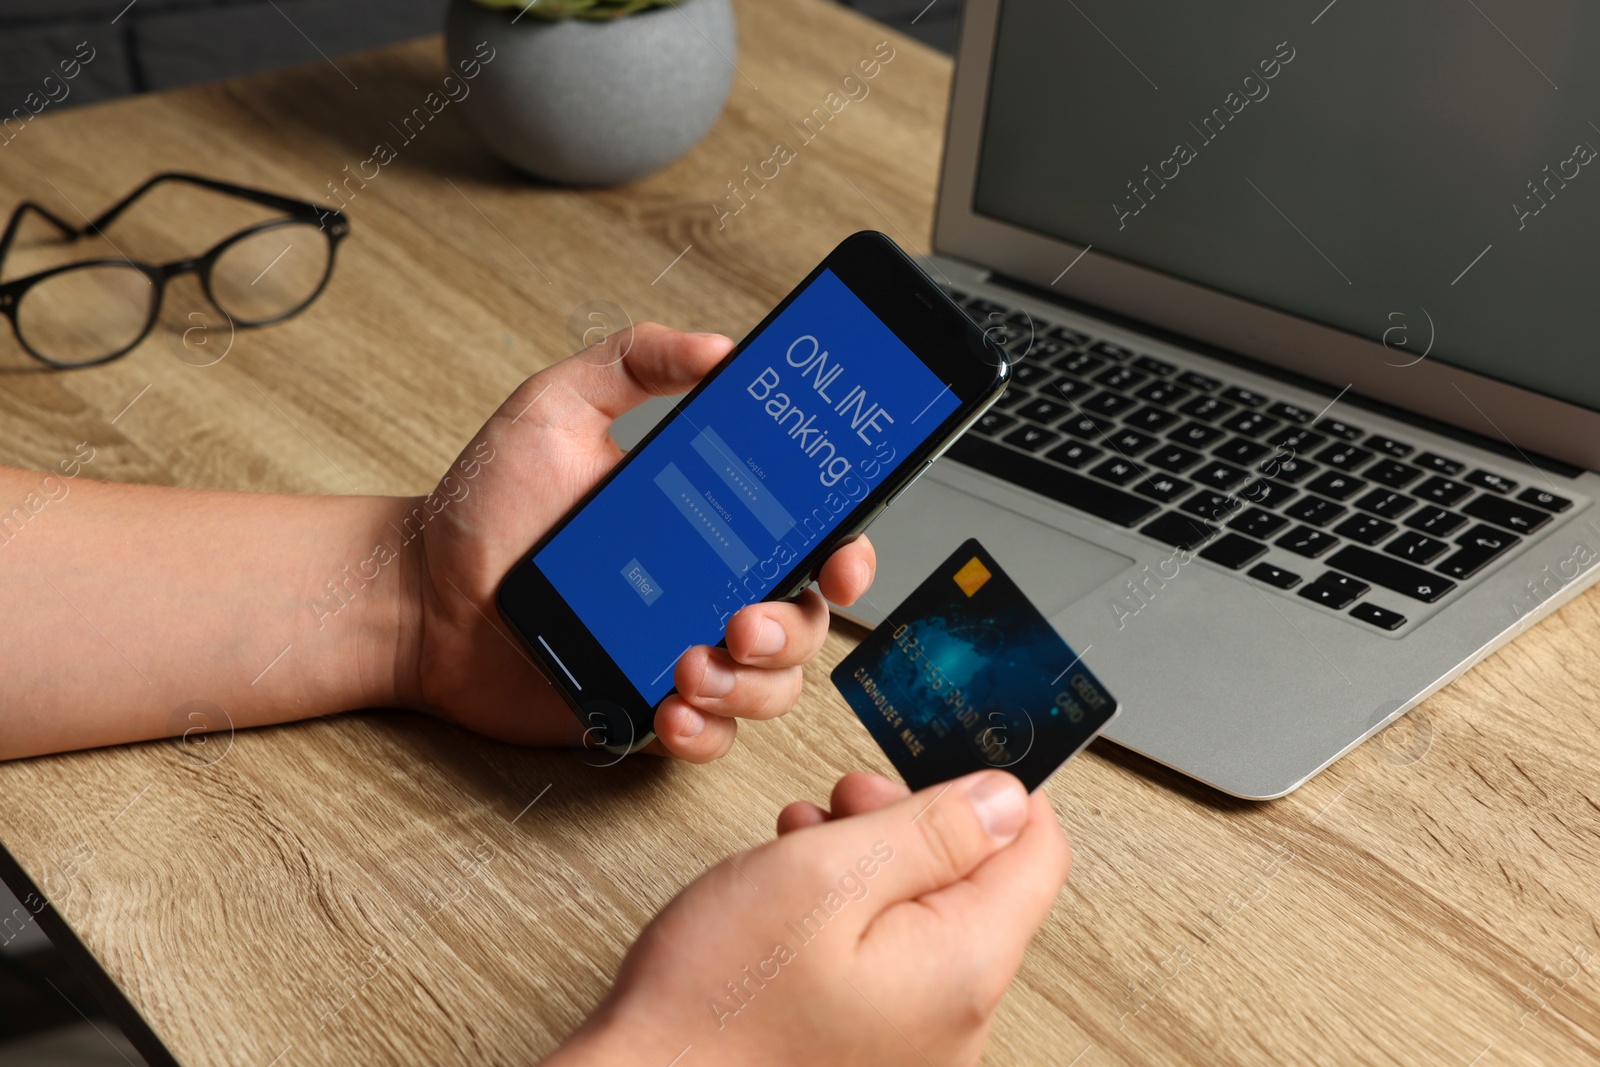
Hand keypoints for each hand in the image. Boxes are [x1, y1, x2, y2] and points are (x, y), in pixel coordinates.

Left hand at [404, 323, 876, 760]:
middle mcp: (709, 587)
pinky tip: (672, 712)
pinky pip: (711, 737)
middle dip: (794, 628)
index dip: (847, 550)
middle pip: (805, 619)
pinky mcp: (647, 710)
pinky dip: (705, 733)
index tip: (842, 556)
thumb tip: (718, 346)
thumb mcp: (556, 407)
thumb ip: (633, 359)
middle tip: (741, 621)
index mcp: (712, 521)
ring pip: (770, 686)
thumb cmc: (487, 505)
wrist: (421, 593)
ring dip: (749, 684)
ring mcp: (682, 651)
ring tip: (688, 669)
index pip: (808, 535)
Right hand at [543, 771, 1071, 1066]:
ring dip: (873, 865)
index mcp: (963, 967)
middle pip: (979, 886)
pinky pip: (890, 969)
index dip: (999, 790)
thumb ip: (930, 832)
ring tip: (803, 846)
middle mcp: (957, 1020)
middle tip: (846, 800)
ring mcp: (915, 1049)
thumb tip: (1006, 799)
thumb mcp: (822, 876)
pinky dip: (850, 919)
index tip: (944, 756)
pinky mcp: (871, 1059)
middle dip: (917, 824)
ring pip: (926, 922)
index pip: (1038, 853)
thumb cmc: (714, 1004)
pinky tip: (794, 901)